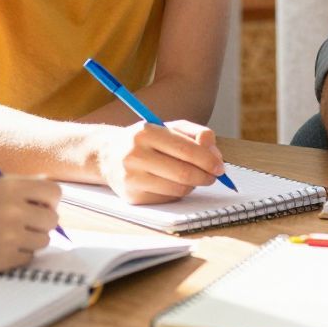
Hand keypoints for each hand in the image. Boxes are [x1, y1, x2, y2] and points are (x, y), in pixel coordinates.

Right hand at [0, 175, 60, 271]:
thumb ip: (20, 189)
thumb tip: (49, 190)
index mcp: (11, 186)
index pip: (54, 192)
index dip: (48, 201)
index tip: (38, 207)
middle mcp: (14, 210)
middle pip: (52, 219)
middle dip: (40, 224)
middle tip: (21, 226)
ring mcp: (10, 236)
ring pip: (42, 241)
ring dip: (29, 241)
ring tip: (4, 237)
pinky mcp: (4, 259)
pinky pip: (28, 258)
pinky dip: (17, 256)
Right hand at [92, 120, 226, 203]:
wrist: (108, 155)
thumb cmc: (146, 140)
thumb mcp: (169, 127)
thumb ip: (195, 133)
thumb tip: (213, 149)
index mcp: (145, 132)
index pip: (185, 149)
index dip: (208, 160)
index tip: (220, 166)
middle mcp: (135, 155)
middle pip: (183, 172)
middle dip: (205, 176)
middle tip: (214, 176)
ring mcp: (131, 178)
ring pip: (177, 189)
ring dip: (193, 185)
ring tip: (194, 177)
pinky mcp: (132, 197)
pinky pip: (168, 199)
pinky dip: (178, 193)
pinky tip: (175, 183)